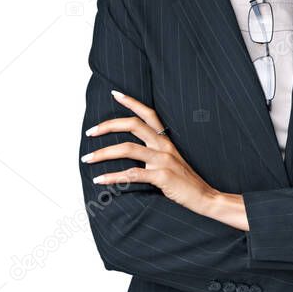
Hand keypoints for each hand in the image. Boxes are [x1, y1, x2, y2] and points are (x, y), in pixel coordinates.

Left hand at [81, 90, 216, 214]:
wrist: (205, 198)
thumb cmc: (186, 182)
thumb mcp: (171, 161)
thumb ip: (154, 153)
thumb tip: (130, 152)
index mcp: (166, 140)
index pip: (148, 114)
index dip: (131, 102)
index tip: (115, 94)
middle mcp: (164, 146)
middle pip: (133, 125)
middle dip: (108, 126)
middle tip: (90, 132)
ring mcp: (163, 160)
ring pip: (128, 148)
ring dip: (103, 153)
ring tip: (87, 159)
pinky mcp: (162, 176)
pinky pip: (132, 174)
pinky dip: (113, 177)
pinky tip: (100, 180)